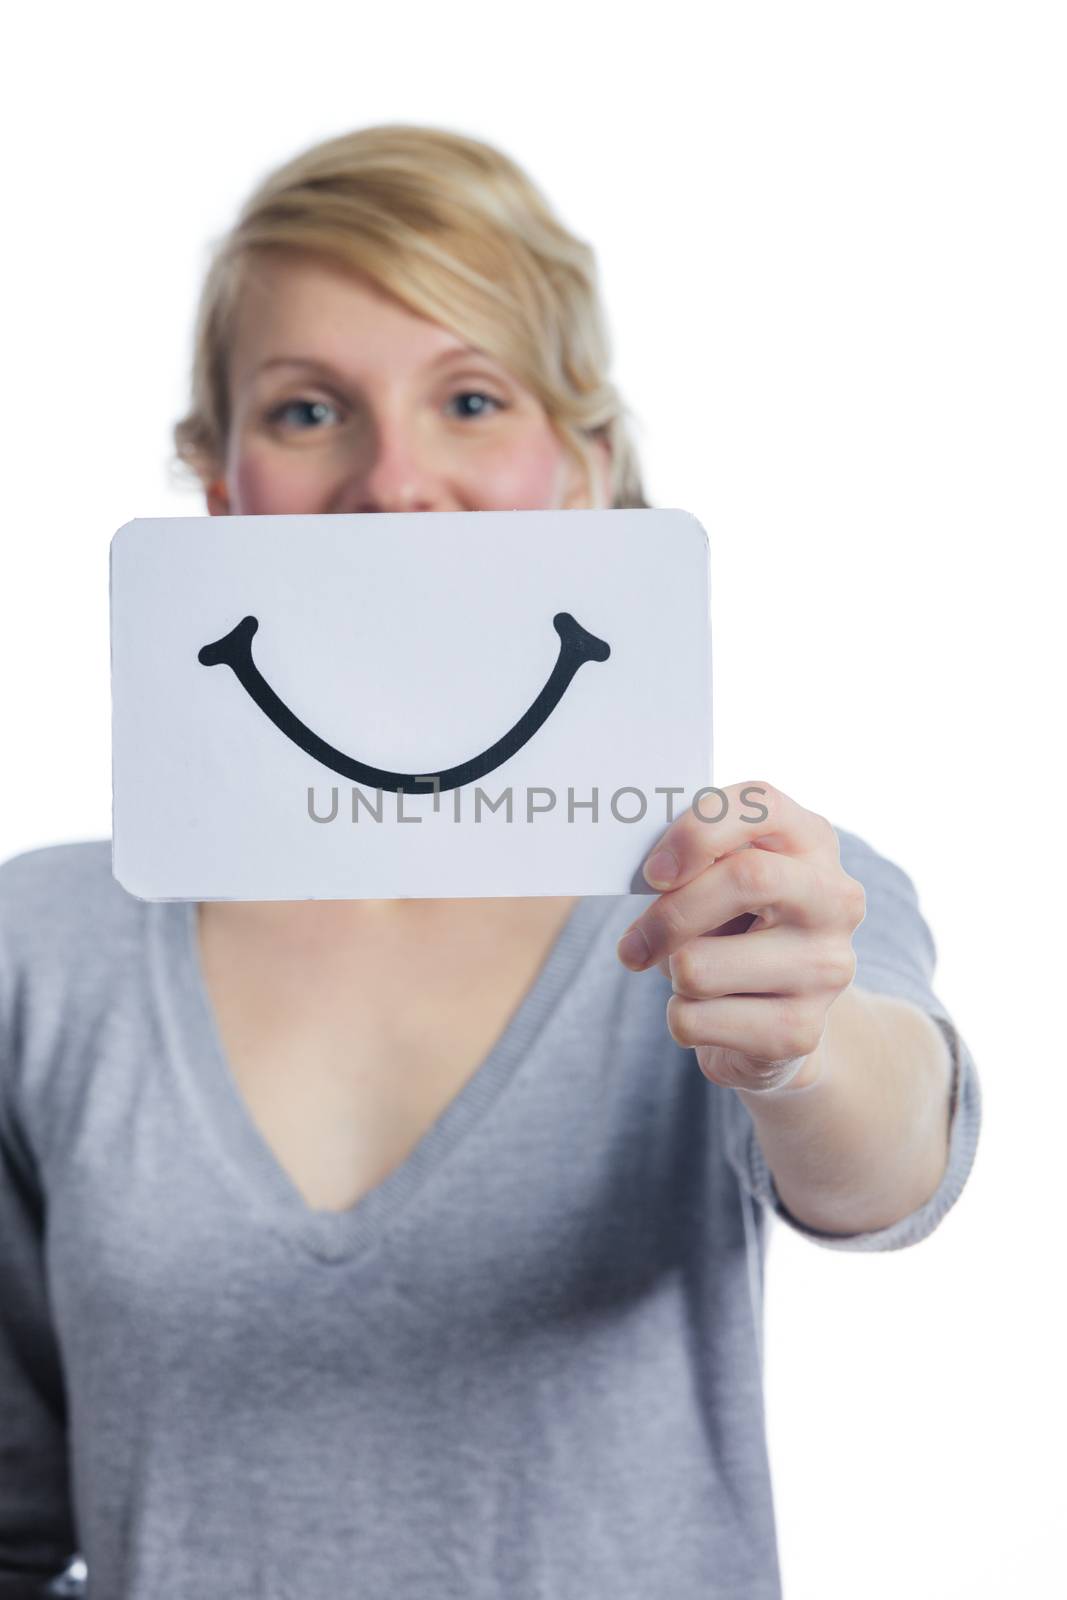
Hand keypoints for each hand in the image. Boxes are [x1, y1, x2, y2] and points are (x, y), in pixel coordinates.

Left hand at [616, 781, 866, 1091]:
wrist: (779, 1023)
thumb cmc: (735, 930)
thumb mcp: (720, 879)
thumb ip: (693, 860)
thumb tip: (647, 872)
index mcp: (812, 841)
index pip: (761, 803)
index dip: (697, 831)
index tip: (653, 873)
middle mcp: (835, 899)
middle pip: (747, 878)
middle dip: (668, 914)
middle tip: (632, 944)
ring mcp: (826, 967)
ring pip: (699, 965)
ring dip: (671, 972)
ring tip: (692, 974)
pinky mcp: (800, 1031)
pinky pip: (695, 1019)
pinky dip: (681, 1018)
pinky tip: (711, 1014)